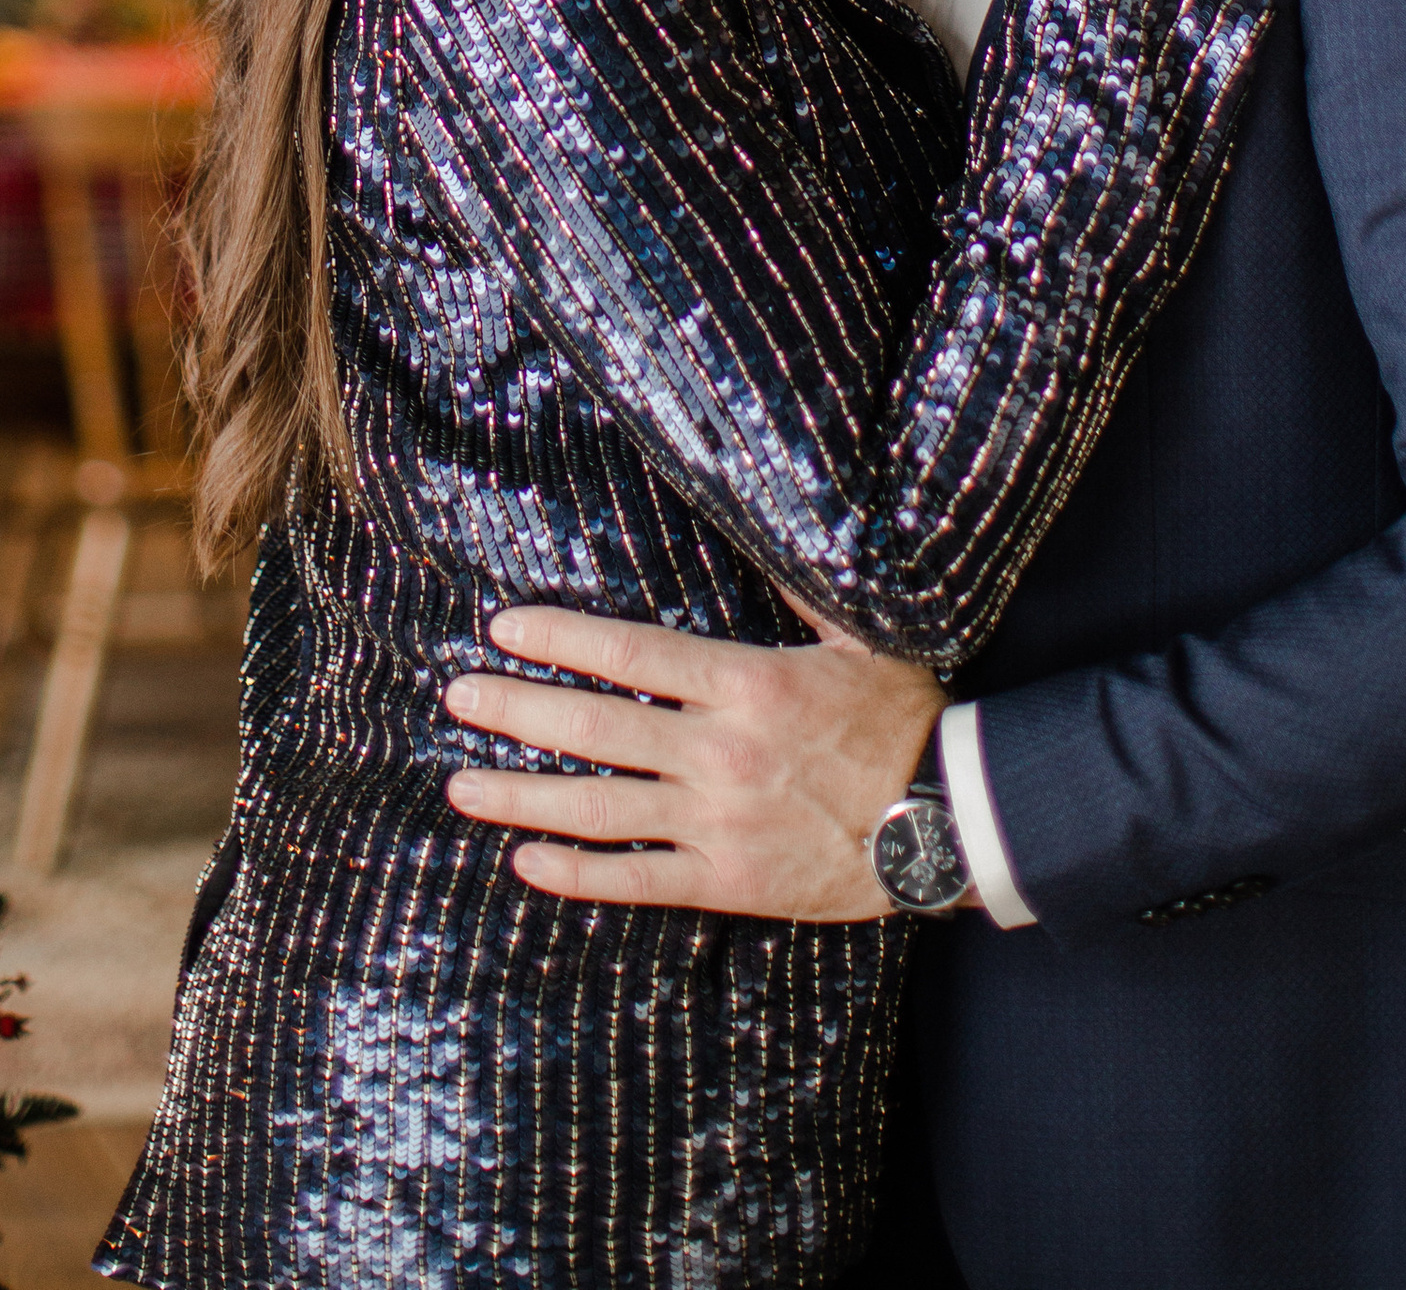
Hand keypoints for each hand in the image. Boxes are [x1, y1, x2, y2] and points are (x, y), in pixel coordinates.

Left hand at [443, 601, 941, 920]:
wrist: (949, 822)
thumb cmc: (903, 720)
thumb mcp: (858, 637)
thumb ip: (796, 589)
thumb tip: (761, 522)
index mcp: (744, 684)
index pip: (629, 653)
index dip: (559, 638)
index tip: (504, 628)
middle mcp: (718, 753)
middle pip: (594, 728)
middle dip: (516, 710)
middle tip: (456, 699)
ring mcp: (716, 824)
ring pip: (598, 809)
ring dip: (523, 796)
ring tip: (461, 785)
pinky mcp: (726, 883)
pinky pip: (636, 881)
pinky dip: (577, 875)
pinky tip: (527, 862)